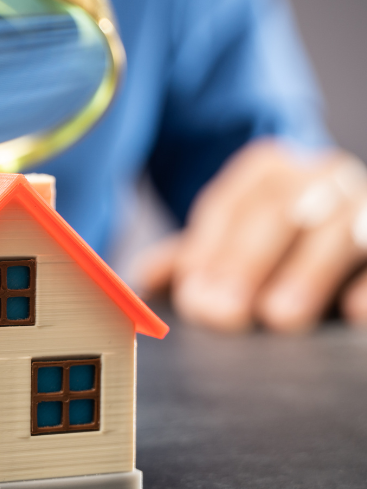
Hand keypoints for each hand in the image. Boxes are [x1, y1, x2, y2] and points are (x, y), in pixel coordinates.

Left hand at [133, 138, 366, 331]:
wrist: (351, 224)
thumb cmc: (276, 242)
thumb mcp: (233, 242)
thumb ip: (192, 258)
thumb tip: (143, 281)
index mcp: (268, 169)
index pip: (230, 206)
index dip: (207, 252)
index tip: (192, 296)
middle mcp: (320, 175)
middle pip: (276, 212)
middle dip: (245, 265)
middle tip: (222, 316)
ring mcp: (363, 200)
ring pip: (335, 230)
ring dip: (305, 275)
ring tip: (279, 318)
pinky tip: (354, 313)